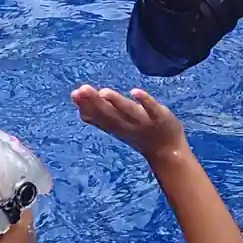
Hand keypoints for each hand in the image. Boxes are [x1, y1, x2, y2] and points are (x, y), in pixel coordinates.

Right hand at [72, 85, 189, 163]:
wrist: (168, 152)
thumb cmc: (140, 134)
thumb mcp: (118, 127)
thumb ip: (101, 118)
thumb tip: (80, 108)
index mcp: (117, 126)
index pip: (99, 116)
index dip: (86, 107)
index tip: (74, 95)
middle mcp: (128, 124)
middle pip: (110, 113)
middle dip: (95, 102)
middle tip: (80, 90)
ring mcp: (144, 121)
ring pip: (128, 111)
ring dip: (116, 102)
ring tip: (103, 92)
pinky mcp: (161, 117)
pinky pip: (152, 109)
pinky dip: (145, 101)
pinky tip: (135, 91)